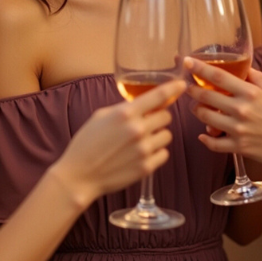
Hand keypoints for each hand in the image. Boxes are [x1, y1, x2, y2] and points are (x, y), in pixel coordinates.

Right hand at [57, 80, 180, 202]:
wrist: (79, 175)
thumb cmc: (86, 144)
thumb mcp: (101, 117)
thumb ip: (125, 109)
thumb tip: (145, 105)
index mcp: (125, 114)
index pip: (157, 96)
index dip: (173, 88)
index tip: (181, 85)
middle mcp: (137, 130)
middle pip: (166, 116)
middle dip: (157, 118)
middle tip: (145, 123)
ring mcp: (144, 150)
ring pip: (167, 135)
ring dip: (157, 136)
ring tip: (140, 141)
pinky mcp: (147, 167)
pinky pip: (164, 153)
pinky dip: (156, 153)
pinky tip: (140, 154)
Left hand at [185, 58, 261, 168]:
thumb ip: (258, 79)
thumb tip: (243, 68)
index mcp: (251, 93)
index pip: (219, 77)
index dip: (199, 68)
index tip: (187, 62)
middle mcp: (242, 110)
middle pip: (206, 97)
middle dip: (192, 91)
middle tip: (188, 88)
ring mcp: (239, 130)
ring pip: (206, 119)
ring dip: (198, 112)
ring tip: (199, 109)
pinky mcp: (239, 147)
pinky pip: (214, 144)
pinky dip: (206, 139)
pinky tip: (205, 135)